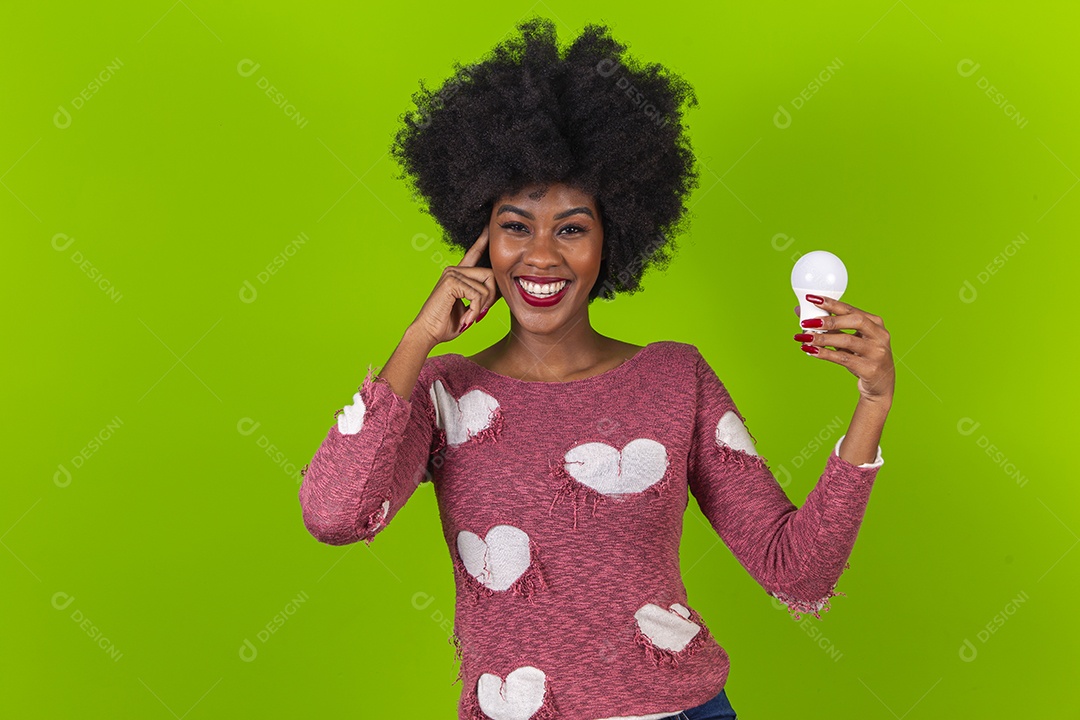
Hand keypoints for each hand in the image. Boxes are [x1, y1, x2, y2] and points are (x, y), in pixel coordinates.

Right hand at [410, 225, 501, 346]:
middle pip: (490, 274)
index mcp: (458, 274)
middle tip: (482, 312)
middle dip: (492, 296)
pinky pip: (478, 294)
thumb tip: (501, 288)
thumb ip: (483, 295)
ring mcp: (452, 273)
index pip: (474, 253)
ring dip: (483, 306)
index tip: (490, 225)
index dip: (483, 239)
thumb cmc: (446, 324)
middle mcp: (454, 270)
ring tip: (470, 316)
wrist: (428, 333)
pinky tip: (466, 317)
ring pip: (486, 285)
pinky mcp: (451, 281)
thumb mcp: (471, 307)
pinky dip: (476, 309)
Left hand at [792, 296, 893, 403]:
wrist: (880, 384)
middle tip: (807, 322)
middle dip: (829, 320)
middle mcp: (879, 335)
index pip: (851, 309)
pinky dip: (825, 354)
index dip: (831, 303)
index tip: (812, 299)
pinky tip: (811, 351)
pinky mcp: (870, 368)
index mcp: (875, 323)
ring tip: (804, 338)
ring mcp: (877, 352)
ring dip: (823, 338)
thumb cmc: (862, 357)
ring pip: (847, 341)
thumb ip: (830, 327)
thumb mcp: (850, 339)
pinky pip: (843, 359)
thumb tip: (800, 311)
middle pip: (854, 321)